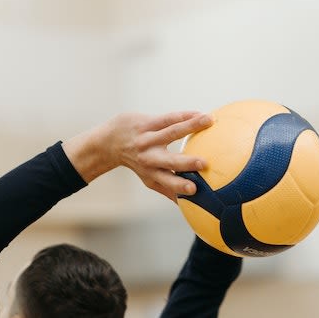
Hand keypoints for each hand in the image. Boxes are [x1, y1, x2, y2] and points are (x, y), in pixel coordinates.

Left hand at [63, 111, 212, 201]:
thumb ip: (167, 189)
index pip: (168, 182)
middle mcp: (150, 157)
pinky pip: (168, 118)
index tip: (195, 190)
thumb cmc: (137, 162)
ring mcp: (148, 139)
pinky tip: (199, 113)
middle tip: (204, 164)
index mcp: (152, 173)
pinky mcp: (146, 123)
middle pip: (170, 160)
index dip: (180, 186)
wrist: (110, 141)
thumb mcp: (148, 178)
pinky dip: (184, 115)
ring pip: (172, 131)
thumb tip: (186, 205)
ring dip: (191, 125)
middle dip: (186, 163)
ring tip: (208, 120)